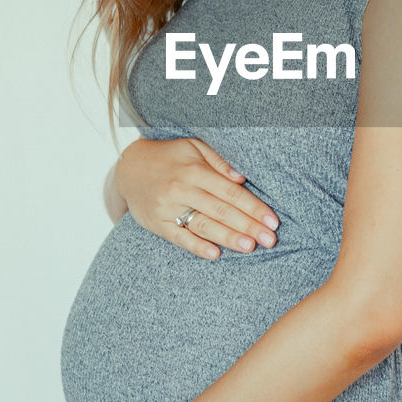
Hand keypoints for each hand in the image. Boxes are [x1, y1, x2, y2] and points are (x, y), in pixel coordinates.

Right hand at [114, 137, 279, 260]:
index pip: (231, 192)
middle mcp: (182, 189)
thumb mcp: (194, 148)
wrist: (129, 168)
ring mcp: (168, 208)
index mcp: (195, 170)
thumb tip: (242, 179)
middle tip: (270, 240)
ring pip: (203, 225)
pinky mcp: (158, 223)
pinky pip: (179, 238)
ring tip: (250, 247)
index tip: (272, 220)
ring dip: (228, 238)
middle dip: (248, 226)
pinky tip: (215, 254)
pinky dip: (197, 246)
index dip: (253, 207)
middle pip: (221, 210)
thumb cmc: (170, 157)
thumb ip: (219, 163)